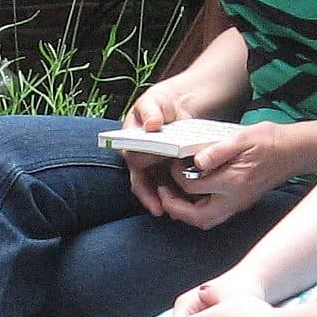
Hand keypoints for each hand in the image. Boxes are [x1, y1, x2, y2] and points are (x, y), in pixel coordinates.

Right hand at [122, 83, 196, 216]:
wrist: (177, 105)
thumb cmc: (159, 103)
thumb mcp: (153, 102)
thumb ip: (151, 112)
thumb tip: (152, 125)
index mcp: (130, 143)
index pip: (133, 163)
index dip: (139, 176)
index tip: (149, 187)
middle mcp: (138, 158)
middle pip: (142, 182)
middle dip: (150, 197)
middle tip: (161, 209)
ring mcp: (153, 165)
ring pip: (155, 188)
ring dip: (163, 201)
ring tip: (174, 214)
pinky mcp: (168, 169)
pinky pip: (170, 185)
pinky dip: (177, 195)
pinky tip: (187, 204)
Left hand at [150, 123, 273, 228]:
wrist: (293, 151)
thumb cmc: (268, 141)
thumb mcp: (242, 137)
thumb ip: (217, 150)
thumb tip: (196, 162)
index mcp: (233, 181)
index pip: (193, 186)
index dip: (176, 175)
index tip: (174, 163)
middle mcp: (235, 199)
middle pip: (197, 217)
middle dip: (175, 208)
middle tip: (163, 192)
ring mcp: (238, 205)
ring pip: (205, 221)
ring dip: (185, 213)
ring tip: (172, 197)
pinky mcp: (240, 205)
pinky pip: (214, 216)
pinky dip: (198, 211)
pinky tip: (191, 197)